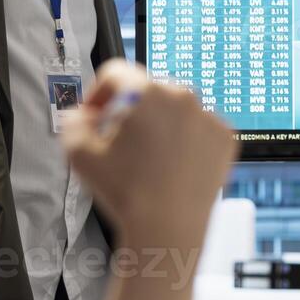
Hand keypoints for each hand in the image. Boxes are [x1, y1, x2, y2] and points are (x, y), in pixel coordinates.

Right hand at [62, 61, 235, 253]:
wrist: (167, 227)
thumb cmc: (124, 191)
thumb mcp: (78, 153)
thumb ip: (73, 122)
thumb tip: (82, 113)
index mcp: (145, 92)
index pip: (116, 73)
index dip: (99, 92)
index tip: (96, 114)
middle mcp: (182, 96)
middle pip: (148, 91)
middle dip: (132, 110)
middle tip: (122, 142)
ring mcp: (209, 116)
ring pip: (177, 110)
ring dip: (162, 124)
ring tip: (150, 159)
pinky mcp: (226, 137)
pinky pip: (201, 128)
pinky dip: (188, 140)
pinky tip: (174, 165)